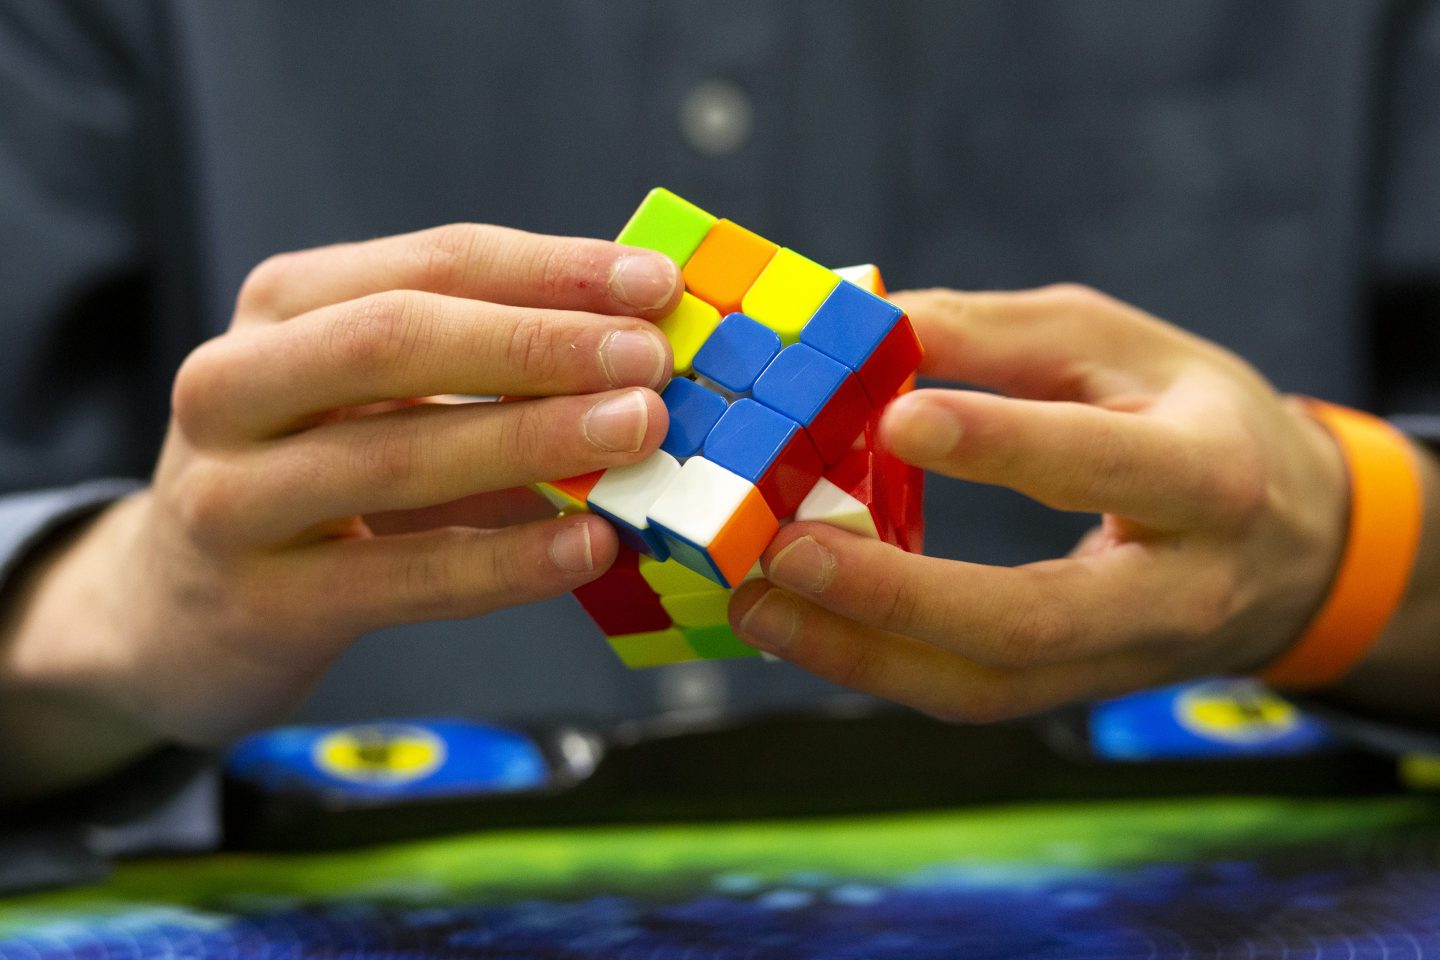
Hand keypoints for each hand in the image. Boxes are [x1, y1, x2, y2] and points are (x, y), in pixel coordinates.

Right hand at [0, 224, 679, 797]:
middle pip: (397, 341)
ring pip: (396, 456)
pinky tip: (589, 547)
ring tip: (635, 434)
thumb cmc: (303, 477)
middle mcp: (234, 385)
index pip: (431, 264)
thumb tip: (636, 353)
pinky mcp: (261, 603)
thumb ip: (474, 369)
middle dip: (537, 344)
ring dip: (531, 441)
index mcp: (280, 309)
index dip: (550, 270)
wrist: (169, 610)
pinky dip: (505, 561)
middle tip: (647, 360)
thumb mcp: (364, 398)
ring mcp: (231, 496)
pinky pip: (401, 577)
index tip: (653, 283)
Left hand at [730, 284, 1365, 721]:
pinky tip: (800, 625)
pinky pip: (968, 692)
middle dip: (897, 594)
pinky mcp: (1072, 688)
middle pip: (1030, 617)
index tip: (892, 413)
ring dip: (860, 653)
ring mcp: (1120, 659)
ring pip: (986, 685)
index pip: (1101, 465)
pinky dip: (875, 665)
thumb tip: (869, 320)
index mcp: (1207, 474)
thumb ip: (998, 336)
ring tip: (759, 605)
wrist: (1291, 548)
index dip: (1000, 443)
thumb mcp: (1121, 347)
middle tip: (785, 551)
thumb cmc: (1196, 420)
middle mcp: (1174, 588)